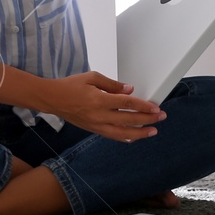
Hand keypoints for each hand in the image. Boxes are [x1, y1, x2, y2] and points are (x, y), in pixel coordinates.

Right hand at [41, 71, 165, 142]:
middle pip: (128, 120)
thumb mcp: (92, 77)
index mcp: (99, 100)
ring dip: (139, 133)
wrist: (53, 99)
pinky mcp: (93, 130)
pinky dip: (125, 137)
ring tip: (152, 131)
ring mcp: (96, 125)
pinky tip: (134, 137)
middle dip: (147, 119)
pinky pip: (112, 136)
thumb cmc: (71, 86)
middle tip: (161, 118)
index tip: (156, 108)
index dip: (144, 106)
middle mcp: (99, 115)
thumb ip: (112, 85)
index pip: (127, 104)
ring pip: (122, 133)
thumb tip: (130, 90)